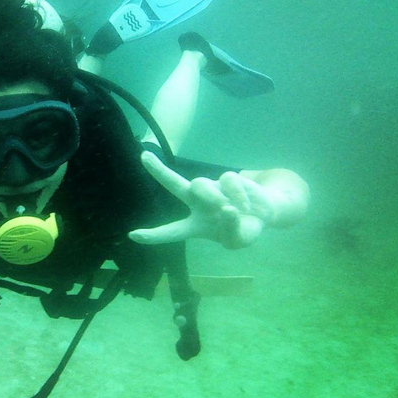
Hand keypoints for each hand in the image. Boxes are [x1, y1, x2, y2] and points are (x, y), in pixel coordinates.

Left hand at [129, 152, 275, 248]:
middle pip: (175, 184)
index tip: (133, 235)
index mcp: (195, 225)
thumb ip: (231, 230)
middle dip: (158, 171)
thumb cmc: (244, 229)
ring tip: (229, 210)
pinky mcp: (227, 178)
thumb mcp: (239, 240)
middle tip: (143, 157)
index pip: (172, 231)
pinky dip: (238, 195)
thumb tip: (227, 209)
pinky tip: (246, 205)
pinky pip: (227, 181)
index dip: (154, 235)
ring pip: (199, 184)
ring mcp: (212, 188)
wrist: (265, 214)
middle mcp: (198, 203)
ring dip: (212, 197)